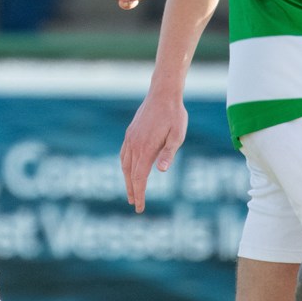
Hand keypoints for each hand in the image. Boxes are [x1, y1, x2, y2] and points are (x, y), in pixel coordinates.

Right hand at [121, 91, 187, 212]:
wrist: (163, 93)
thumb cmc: (174, 115)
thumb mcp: (177, 135)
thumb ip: (168, 153)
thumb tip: (160, 171)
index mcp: (146, 148)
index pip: (139, 177)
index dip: (140, 194)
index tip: (140, 207)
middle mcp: (134, 144)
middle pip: (130, 174)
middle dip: (132, 190)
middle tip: (135, 204)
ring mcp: (130, 138)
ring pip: (124, 164)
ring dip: (127, 179)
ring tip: (131, 191)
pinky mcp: (130, 132)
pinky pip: (124, 153)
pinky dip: (125, 165)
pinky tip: (128, 169)